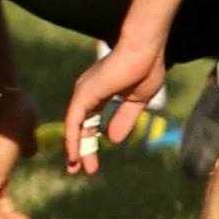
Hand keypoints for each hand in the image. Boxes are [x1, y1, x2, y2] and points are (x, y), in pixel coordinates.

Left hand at [63, 38, 166, 174]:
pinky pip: (73, 123)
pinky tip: (74, 156)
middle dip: (82, 148)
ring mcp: (84, 92)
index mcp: (101, 91)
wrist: (145, 50)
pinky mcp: (83, 95)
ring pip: (74, 126)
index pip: (91, 121)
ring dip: (75, 149)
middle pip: (80, 126)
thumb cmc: (146, 67)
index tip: (93, 160)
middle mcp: (88, 91)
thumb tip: (114, 141)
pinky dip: (72, 141)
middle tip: (82, 169)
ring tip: (76, 168)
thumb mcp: (137, 101)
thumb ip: (124, 119)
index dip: (92, 141)